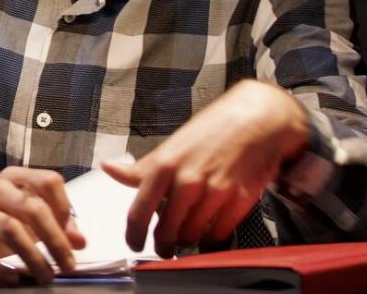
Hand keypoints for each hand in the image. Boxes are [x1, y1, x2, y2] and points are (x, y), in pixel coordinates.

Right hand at [0, 167, 86, 285]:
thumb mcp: (24, 224)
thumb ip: (54, 228)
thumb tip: (80, 242)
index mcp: (11, 179)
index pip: (48, 181)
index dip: (65, 210)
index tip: (72, 239)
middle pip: (32, 207)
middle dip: (55, 240)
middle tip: (67, 267)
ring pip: (9, 228)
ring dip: (32, 257)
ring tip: (44, 278)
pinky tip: (12, 281)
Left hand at [102, 79, 309, 257]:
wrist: (257, 120)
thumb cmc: (211, 131)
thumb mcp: (170, 146)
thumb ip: (141, 168)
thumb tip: (108, 169)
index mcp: (164, 166)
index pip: (138, 212)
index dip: (134, 236)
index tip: (135, 245)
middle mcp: (187, 181)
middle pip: (166, 231)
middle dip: (163, 244)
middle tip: (164, 247)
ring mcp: (215, 192)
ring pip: (191, 236)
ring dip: (187, 240)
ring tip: (186, 235)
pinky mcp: (240, 201)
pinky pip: (218, 234)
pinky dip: (210, 238)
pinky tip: (208, 230)